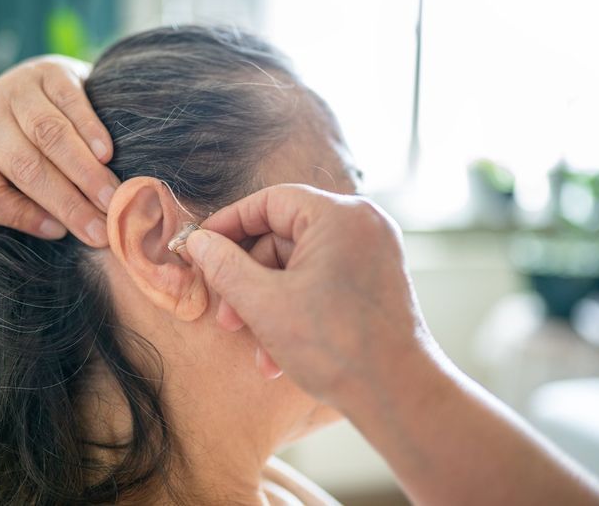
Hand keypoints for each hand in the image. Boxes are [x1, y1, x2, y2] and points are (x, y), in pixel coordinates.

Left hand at [0, 55, 120, 246]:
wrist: (40, 91)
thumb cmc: (32, 152)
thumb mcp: (14, 180)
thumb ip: (31, 207)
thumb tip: (70, 232)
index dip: (21, 217)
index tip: (59, 233)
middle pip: (25, 168)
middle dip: (68, 203)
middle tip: (101, 229)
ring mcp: (12, 92)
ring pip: (49, 136)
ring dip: (85, 172)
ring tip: (112, 198)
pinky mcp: (46, 72)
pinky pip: (70, 103)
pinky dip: (91, 131)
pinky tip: (107, 156)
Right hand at [185, 184, 430, 407]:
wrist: (400, 396)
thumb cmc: (337, 348)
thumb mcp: (264, 303)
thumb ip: (224, 266)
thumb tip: (199, 243)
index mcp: (339, 215)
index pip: (269, 202)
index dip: (229, 224)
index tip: (201, 247)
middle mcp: (362, 225)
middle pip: (282, 237)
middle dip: (248, 280)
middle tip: (225, 313)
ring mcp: (372, 253)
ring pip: (299, 266)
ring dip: (268, 305)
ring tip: (253, 345)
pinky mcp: (375, 280)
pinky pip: (322, 281)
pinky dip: (296, 309)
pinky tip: (276, 354)